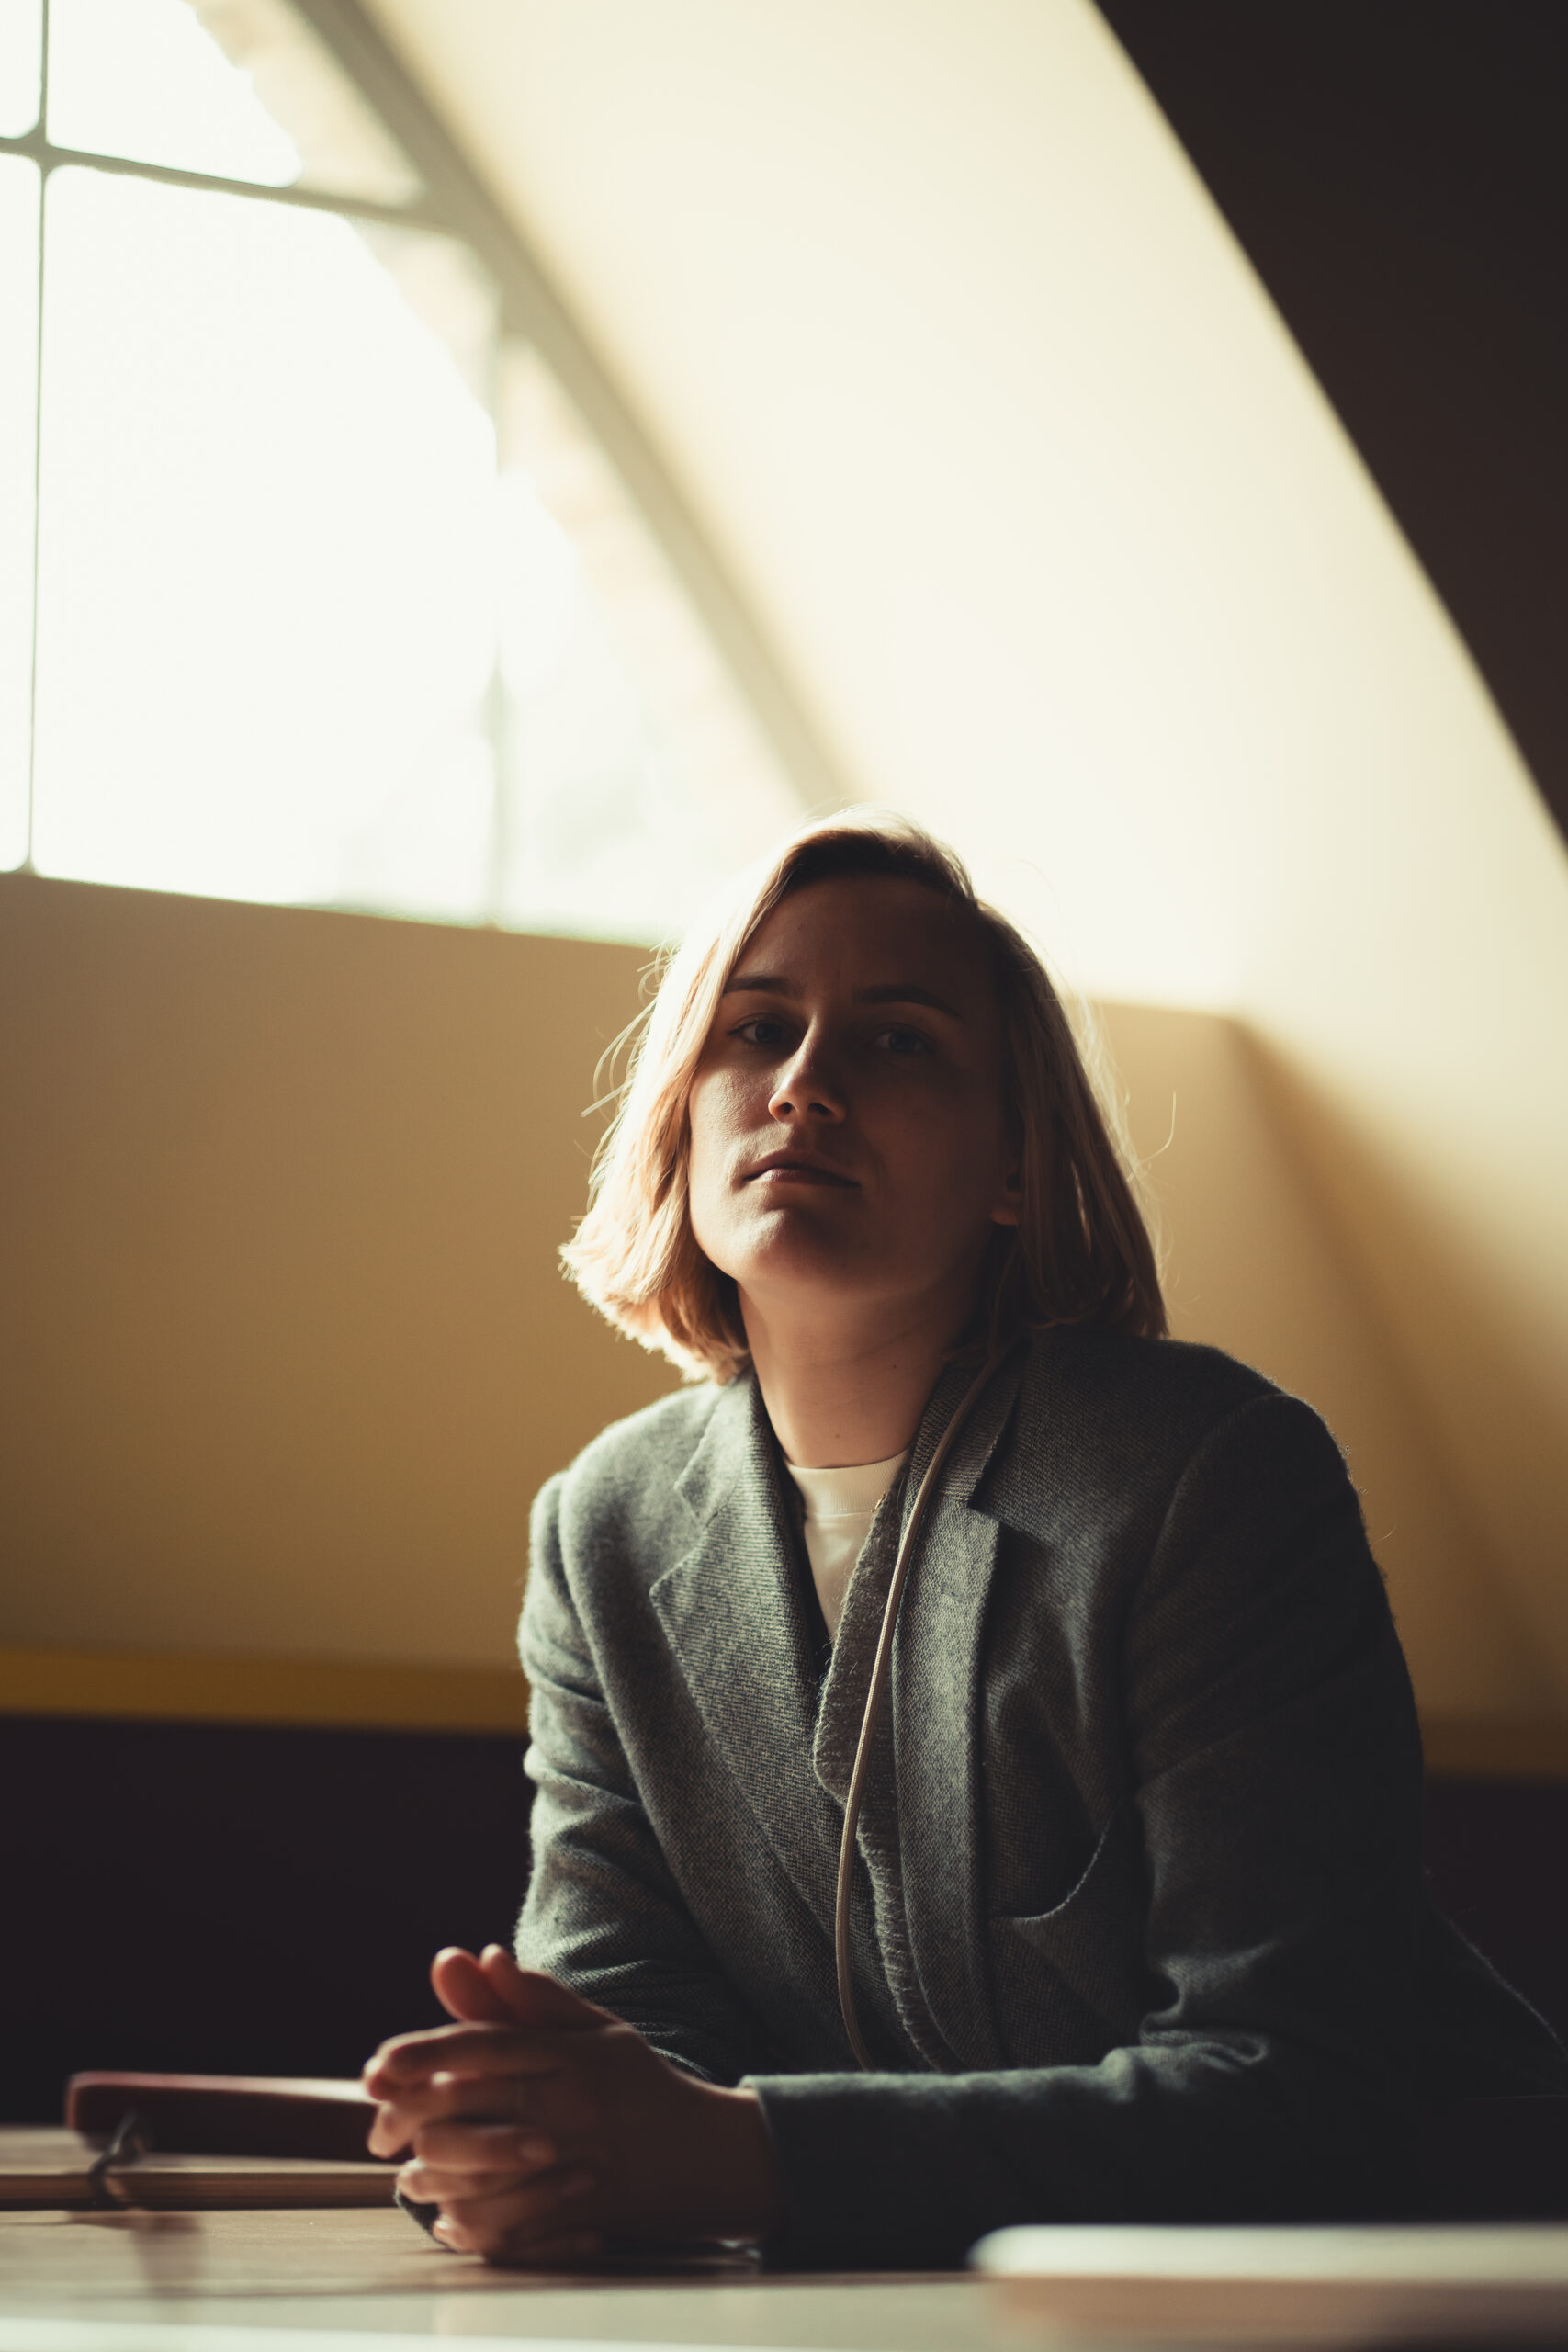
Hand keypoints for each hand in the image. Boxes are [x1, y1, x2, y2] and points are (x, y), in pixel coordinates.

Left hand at [362, 1945, 783, 2265]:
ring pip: (477, 2170)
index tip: (376, 2065)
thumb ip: (532, 1999)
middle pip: (471, 2103)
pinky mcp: (576, 2214)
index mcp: (573, 2055)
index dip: (424, 2053)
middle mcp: (572, 2104)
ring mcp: (575, 2161)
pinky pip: (504, 2223)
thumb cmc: (641, 2086)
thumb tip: (477, 1953)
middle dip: (411, 2113)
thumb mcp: (596, 2032)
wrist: (709, 2156)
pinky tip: (445, 2211)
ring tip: (406, 2168)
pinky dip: (464, 2220)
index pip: (485, 2045)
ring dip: (429, 2173)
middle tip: (379, 2125)